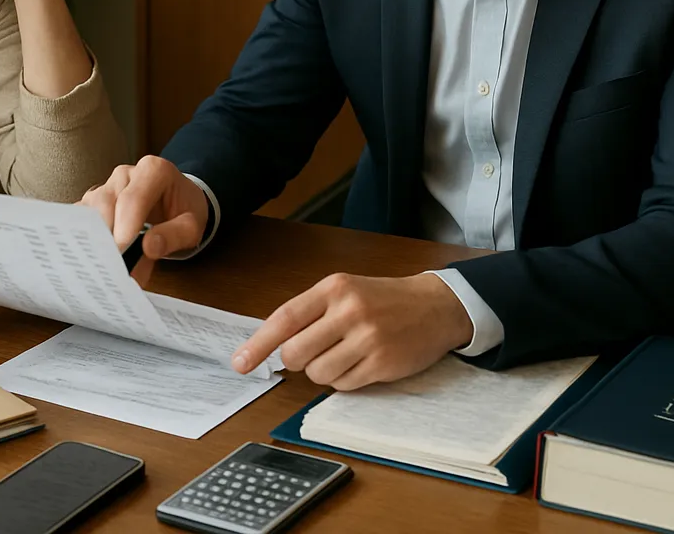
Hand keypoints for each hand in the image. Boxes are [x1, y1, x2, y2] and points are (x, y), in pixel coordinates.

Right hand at [81, 156, 209, 260]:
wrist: (177, 203)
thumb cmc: (183, 211)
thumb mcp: (191, 225)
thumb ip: (174, 235)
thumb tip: (149, 247)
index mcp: (153, 171)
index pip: (132, 199)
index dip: (124, 227)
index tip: (120, 252)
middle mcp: (125, 174)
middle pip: (105, 203)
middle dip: (106, 236)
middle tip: (110, 267)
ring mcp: (106, 186)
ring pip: (89, 210)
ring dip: (94, 239)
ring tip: (104, 266)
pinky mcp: (93, 201)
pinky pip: (81, 218)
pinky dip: (84, 239)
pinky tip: (92, 258)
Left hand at [232, 272, 473, 388]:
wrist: (434, 305)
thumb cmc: (382, 299)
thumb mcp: (345, 291)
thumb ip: (311, 312)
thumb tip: (274, 343)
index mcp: (333, 288)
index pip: (285, 318)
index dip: (258, 344)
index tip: (239, 363)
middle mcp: (348, 311)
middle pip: (296, 353)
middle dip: (296, 360)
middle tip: (312, 353)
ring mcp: (367, 338)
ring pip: (317, 373)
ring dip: (323, 372)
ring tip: (343, 355)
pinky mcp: (382, 363)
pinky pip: (343, 385)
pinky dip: (345, 381)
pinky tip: (361, 363)